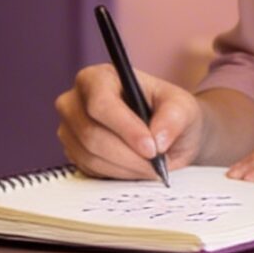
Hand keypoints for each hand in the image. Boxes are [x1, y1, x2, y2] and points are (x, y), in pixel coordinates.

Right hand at [55, 63, 205, 177]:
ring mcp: (70, 128)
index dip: (125, 128)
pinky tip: (135, 168)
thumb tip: (157, 138)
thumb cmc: (170, 113)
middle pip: (91, 133)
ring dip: (125, 167)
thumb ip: (174, 118)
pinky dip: (117, 175)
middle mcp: (75, 100)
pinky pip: (89, 170)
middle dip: (128, 155)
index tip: (152, 148)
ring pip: (89, 156)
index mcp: (99, 78)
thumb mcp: (183, 108)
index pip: (101, 103)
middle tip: (156, 165)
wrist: (165, 134)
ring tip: (150, 167)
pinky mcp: (72, 152)